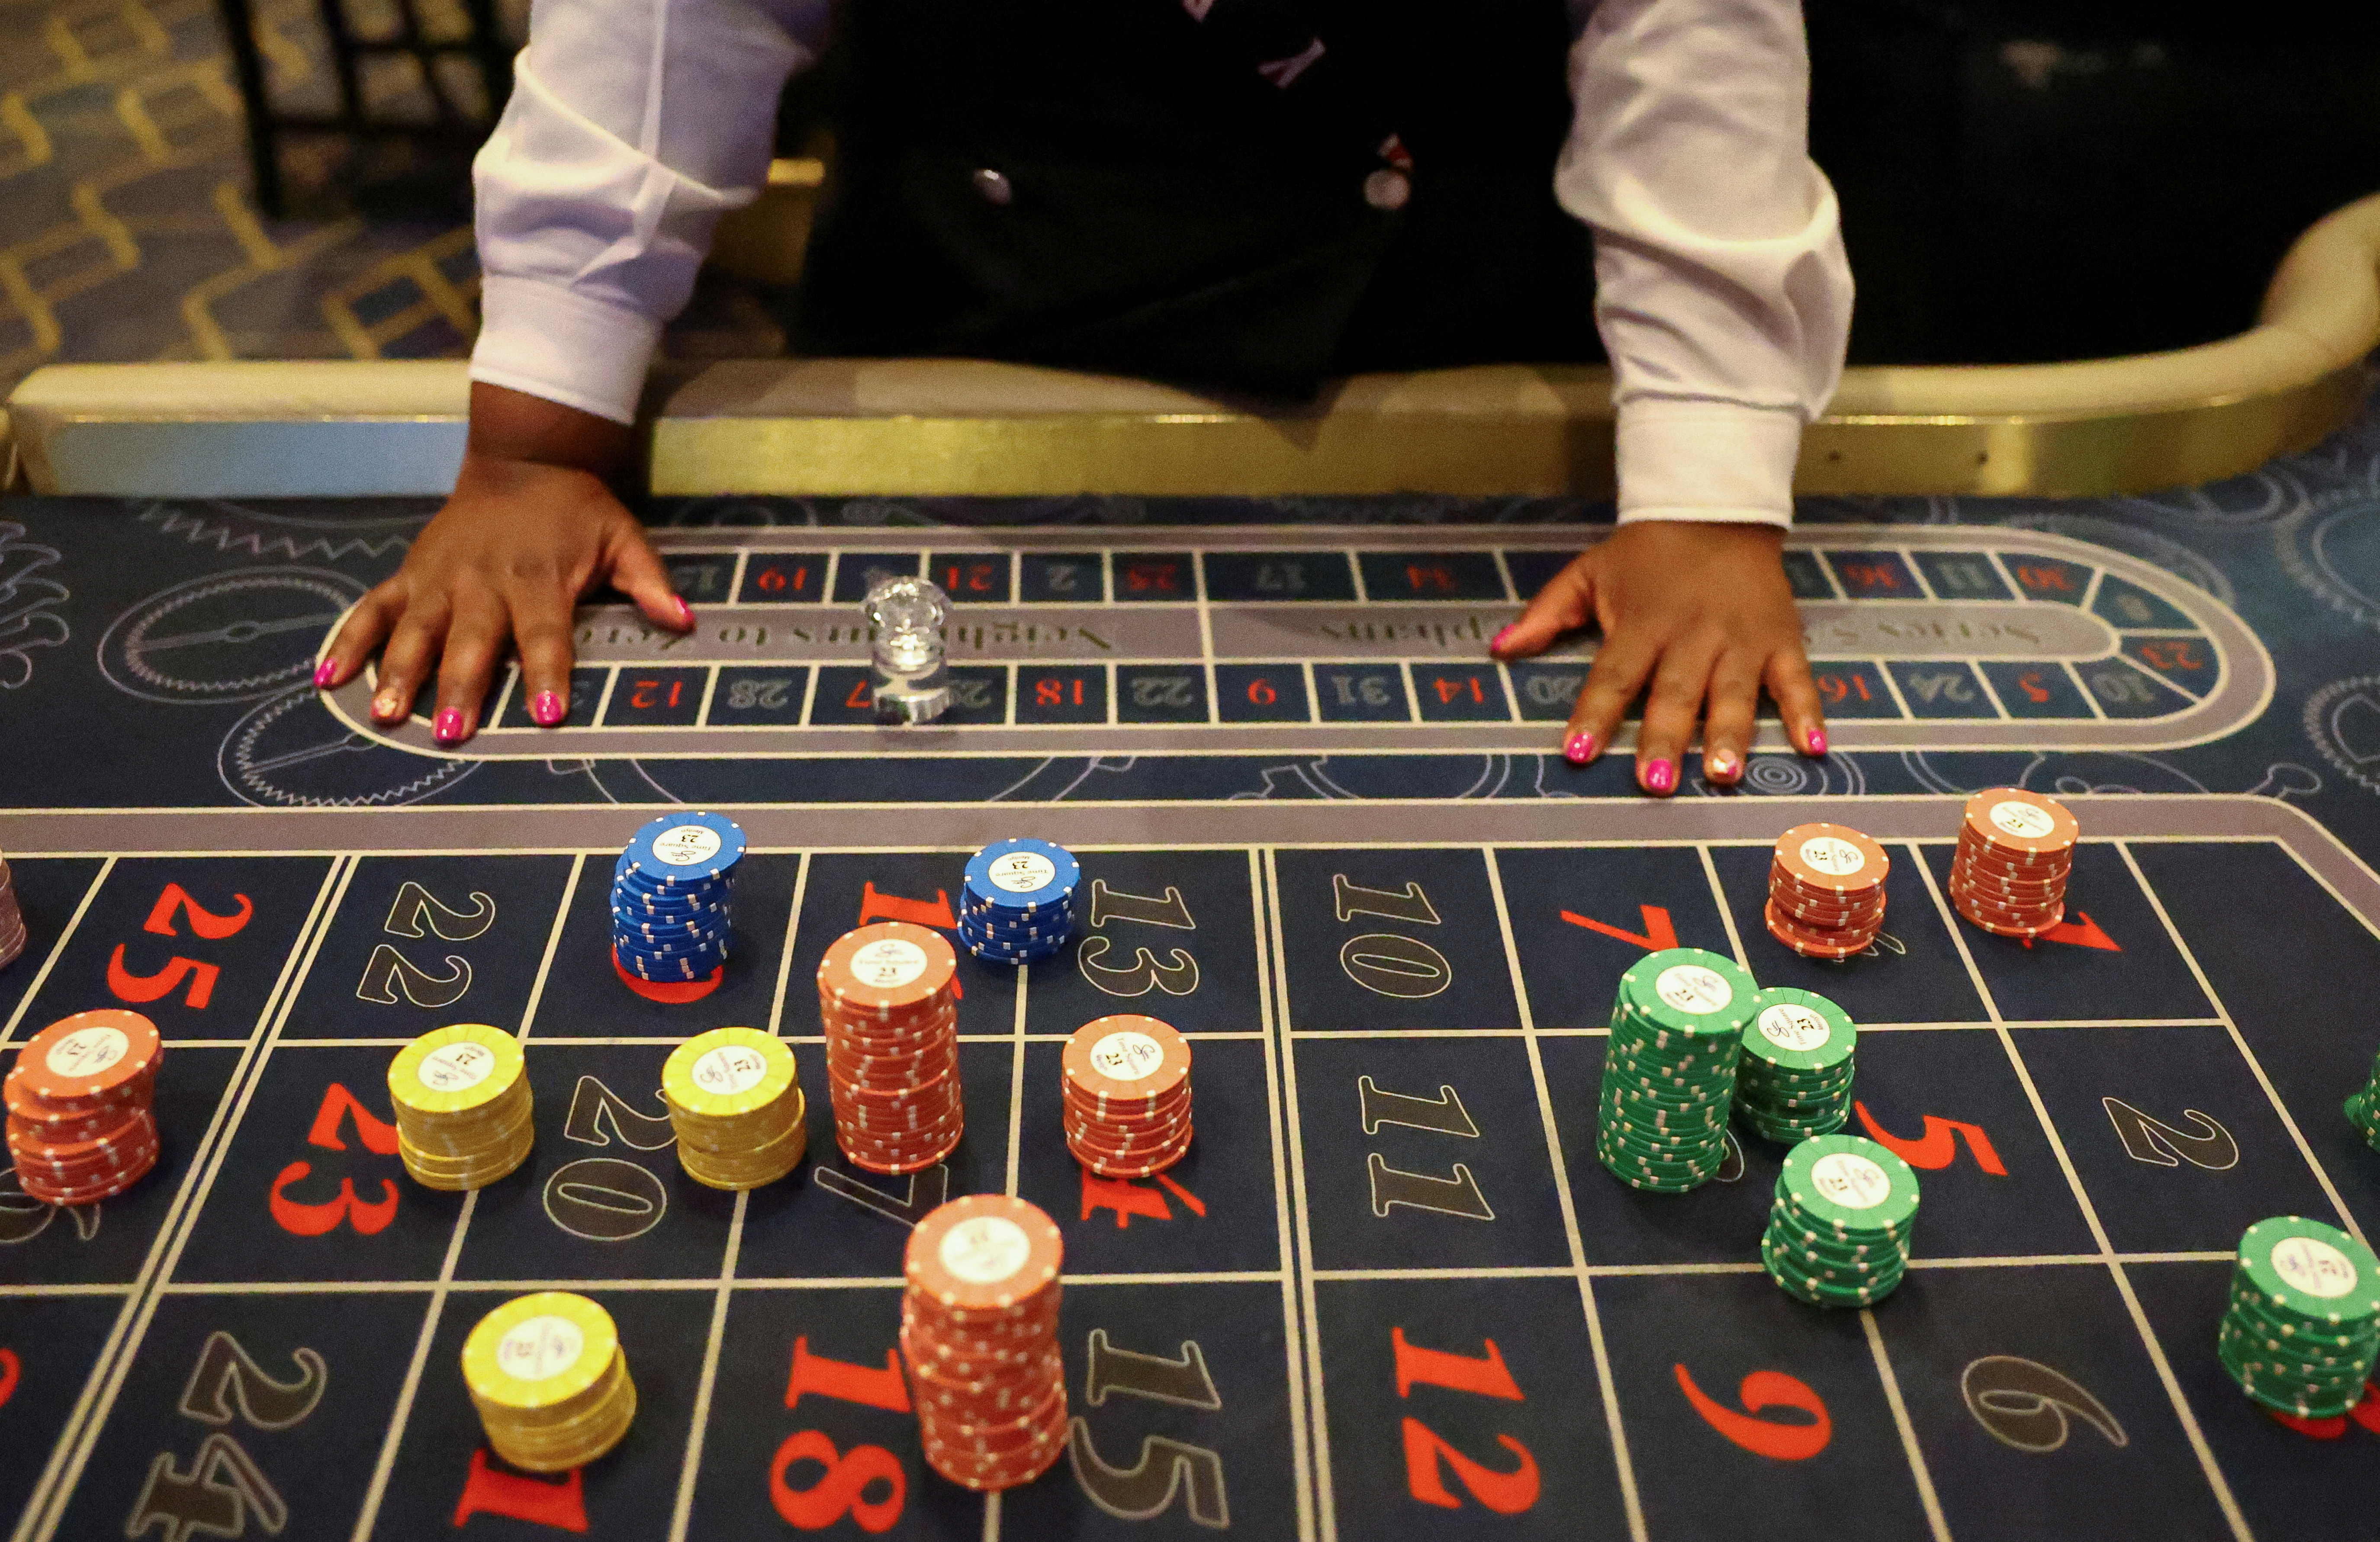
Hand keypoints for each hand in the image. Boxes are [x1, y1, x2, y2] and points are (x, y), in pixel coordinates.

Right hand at [317, 384, 690, 743]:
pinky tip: (327, 679)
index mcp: (538, 578)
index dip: (547, 675)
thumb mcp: (623, 536)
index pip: (546, 635)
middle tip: (451, 733)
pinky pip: (373, 609)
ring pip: (414, 631)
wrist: (523, 457)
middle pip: (471, 641)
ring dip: (397, 673)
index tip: (547, 716)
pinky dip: (347, 641)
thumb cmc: (576, 508)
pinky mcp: (409, 573)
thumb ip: (650, 581)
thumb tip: (685, 621)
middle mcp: (482, 580)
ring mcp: (438, 578)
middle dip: (460, 687)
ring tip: (383, 714)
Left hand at [1489, 521, 1825, 793]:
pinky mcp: (1781, 638)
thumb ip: (1546, 614)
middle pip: (1676, 693)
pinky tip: (1812, 748)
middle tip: (1655, 784)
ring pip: (1735, 693)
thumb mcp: (1589, 572)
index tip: (1576, 753)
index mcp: (1641, 622)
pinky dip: (1808, 712)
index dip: (1594, 714)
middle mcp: (1692, 634)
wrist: (1715, 507)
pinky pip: (1797, 679)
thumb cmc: (1646, 553)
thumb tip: (1500, 650)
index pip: (1613, 675)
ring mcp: (1741, 639)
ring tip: (1723, 775)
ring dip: (1730, 735)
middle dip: (1665, 740)